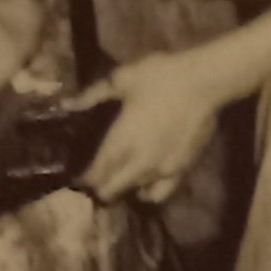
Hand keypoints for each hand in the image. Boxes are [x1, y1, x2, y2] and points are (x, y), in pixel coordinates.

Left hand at [79, 50, 224, 206]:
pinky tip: (145, 183)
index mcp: (120, 142)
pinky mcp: (181, 171)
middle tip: (95, 175)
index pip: (95, 174)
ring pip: (134, 192)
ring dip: (123, 187)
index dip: (83, 179)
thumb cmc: (159, 77)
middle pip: (111, 190)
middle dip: (99, 186)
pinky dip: (148, 192)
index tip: (78, 175)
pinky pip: (160, 194)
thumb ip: (92, 95)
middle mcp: (138, 163)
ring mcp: (161, 171)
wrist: (203, 82)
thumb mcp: (121, 79)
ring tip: (120, 175)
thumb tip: (67, 104)